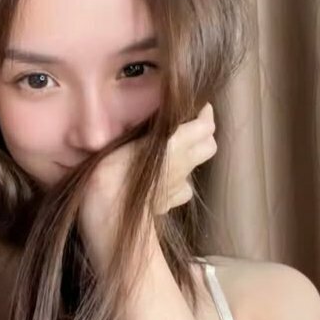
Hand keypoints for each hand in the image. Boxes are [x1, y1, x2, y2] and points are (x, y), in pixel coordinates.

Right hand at [78, 103, 216, 260]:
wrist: (110, 214)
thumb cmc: (112, 170)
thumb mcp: (128, 139)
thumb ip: (149, 128)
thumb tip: (163, 113)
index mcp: (177, 144)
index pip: (206, 125)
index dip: (205, 113)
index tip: (197, 105)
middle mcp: (183, 164)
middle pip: (209, 146)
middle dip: (204, 135)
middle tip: (188, 127)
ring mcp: (178, 187)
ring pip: (194, 169)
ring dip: (189, 160)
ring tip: (171, 154)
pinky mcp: (168, 205)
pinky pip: (180, 191)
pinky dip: (175, 184)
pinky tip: (162, 181)